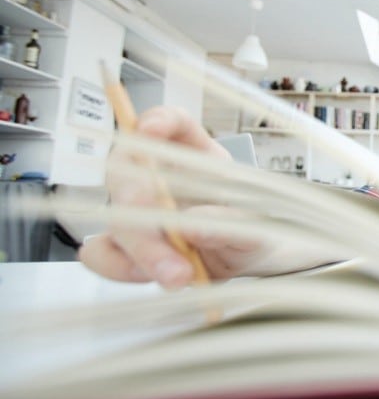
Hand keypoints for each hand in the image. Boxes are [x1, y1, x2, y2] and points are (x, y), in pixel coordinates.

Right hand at [78, 106, 271, 288]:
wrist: (247, 260)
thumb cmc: (250, 226)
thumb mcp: (256, 223)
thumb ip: (231, 221)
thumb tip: (192, 226)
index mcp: (194, 154)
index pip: (170, 122)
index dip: (157, 121)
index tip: (152, 129)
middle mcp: (157, 176)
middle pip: (128, 172)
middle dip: (140, 205)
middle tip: (170, 238)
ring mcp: (136, 210)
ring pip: (115, 218)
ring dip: (141, 249)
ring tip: (179, 276)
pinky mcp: (125, 245)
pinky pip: (102, 253)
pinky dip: (123, 268)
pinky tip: (158, 278)